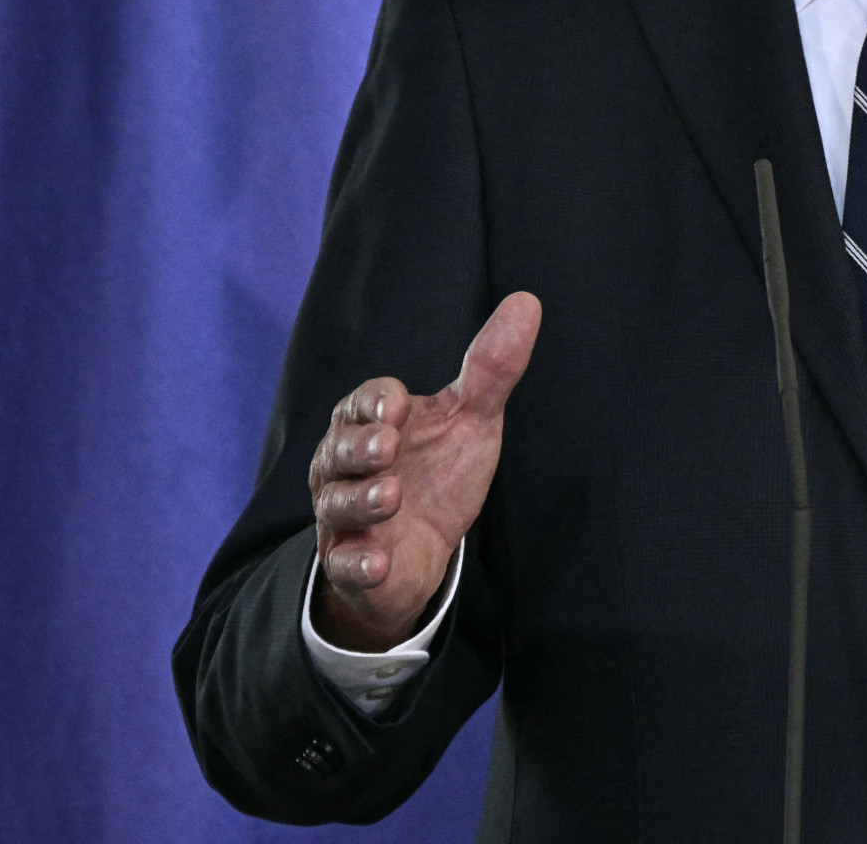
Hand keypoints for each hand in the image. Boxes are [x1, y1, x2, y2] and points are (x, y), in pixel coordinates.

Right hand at [308, 292, 541, 650]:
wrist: (422, 550)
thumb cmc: (439, 471)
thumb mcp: (471, 418)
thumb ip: (491, 368)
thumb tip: (528, 301)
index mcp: (371, 422)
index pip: (362, 402)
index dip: (377, 402)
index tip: (398, 404)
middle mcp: (346, 467)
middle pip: (340, 450)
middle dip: (360, 447)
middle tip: (388, 448)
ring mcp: (344, 517)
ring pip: (338, 504)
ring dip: (362, 500)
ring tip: (391, 496)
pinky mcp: (351, 564)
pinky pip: (346, 565)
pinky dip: (358, 564)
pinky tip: (378, 562)